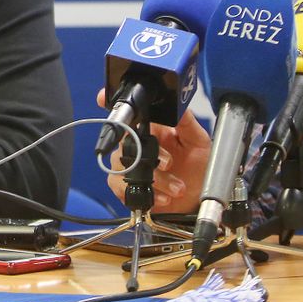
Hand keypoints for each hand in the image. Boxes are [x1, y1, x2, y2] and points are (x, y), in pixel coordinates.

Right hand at [96, 91, 208, 214]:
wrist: (194, 201)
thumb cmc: (195, 170)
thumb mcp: (199, 143)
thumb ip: (187, 123)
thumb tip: (176, 106)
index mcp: (152, 127)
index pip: (131, 112)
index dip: (117, 106)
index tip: (103, 100)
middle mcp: (136, 142)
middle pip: (128, 140)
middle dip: (152, 156)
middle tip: (170, 164)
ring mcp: (127, 163)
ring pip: (127, 164)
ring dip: (157, 179)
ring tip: (177, 188)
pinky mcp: (123, 183)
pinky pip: (121, 185)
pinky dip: (146, 192)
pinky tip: (163, 197)